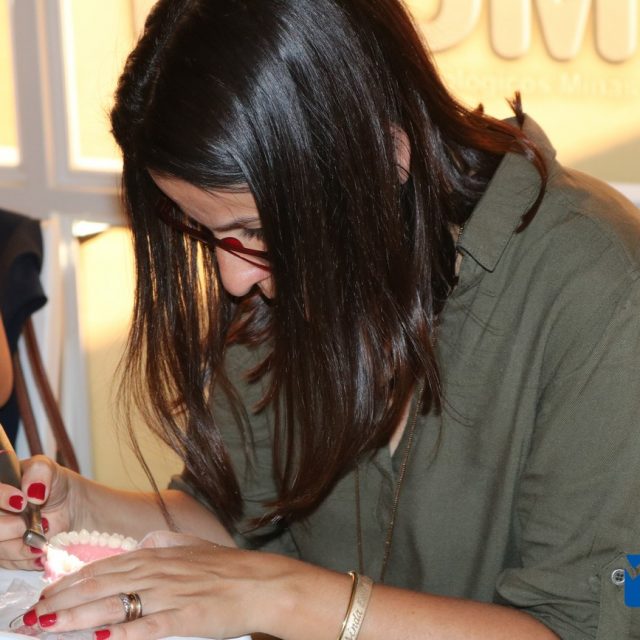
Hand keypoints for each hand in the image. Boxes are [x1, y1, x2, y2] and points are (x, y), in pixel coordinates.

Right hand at [0, 455, 72, 569]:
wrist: (71, 508)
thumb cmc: (54, 485)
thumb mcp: (49, 469)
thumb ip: (39, 472)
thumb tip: (32, 492)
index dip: (0, 498)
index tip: (20, 501)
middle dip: (12, 526)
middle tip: (33, 522)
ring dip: (22, 545)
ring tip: (44, 532)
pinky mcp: (6, 554)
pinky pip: (11, 562)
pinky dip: (29, 556)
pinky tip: (42, 547)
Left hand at [30, 534, 288, 638]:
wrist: (260, 582)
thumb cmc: (226, 567)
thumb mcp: (193, 544)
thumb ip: (165, 540)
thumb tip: (142, 541)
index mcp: (158, 555)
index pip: (105, 566)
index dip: (72, 581)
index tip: (47, 593)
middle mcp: (158, 572)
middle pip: (102, 584)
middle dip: (63, 600)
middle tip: (33, 614)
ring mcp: (169, 595)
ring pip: (115, 604)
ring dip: (78, 616)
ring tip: (48, 625)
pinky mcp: (183, 618)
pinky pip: (146, 626)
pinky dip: (120, 632)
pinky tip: (98, 638)